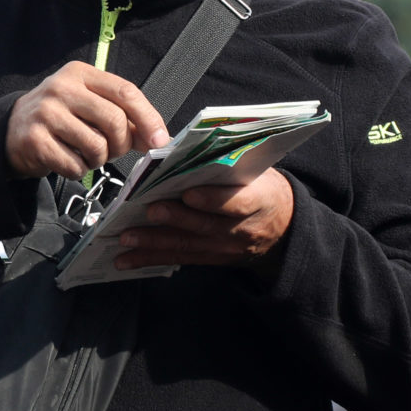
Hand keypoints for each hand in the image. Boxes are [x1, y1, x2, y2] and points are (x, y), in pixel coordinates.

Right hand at [4, 62, 168, 180]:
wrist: (11, 129)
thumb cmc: (60, 116)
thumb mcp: (88, 104)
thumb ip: (122, 116)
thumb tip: (156, 138)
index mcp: (80, 73)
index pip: (125, 92)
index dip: (148, 118)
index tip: (159, 140)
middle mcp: (61, 88)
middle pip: (114, 120)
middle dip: (121, 144)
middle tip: (112, 151)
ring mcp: (45, 114)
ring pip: (96, 147)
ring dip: (98, 160)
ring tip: (85, 154)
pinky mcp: (35, 140)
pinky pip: (75, 165)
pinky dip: (78, 171)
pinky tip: (68, 161)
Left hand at [116, 171, 294, 269]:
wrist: (284, 226)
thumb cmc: (263, 190)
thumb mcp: (257, 173)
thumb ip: (227, 164)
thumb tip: (186, 151)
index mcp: (257, 201)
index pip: (236, 202)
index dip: (212, 199)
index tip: (189, 194)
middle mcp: (240, 229)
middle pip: (205, 225)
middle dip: (174, 219)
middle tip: (149, 212)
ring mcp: (224, 248)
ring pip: (186, 245)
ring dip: (153, 243)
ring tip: (127, 239)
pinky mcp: (210, 258)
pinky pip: (178, 259)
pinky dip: (150, 259)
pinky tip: (127, 259)